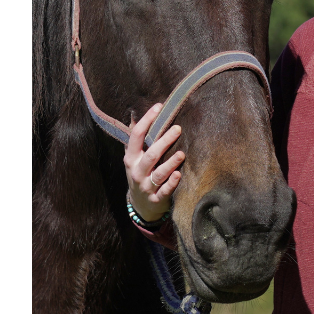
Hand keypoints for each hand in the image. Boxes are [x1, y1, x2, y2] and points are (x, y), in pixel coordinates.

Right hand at [124, 103, 184, 221]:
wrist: (140, 206)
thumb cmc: (140, 174)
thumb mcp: (134, 157)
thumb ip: (136, 138)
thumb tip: (136, 113)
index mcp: (131, 158)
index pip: (136, 136)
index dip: (146, 120)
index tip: (159, 107)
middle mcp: (137, 171)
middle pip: (150, 155)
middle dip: (163, 142)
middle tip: (178, 129)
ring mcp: (145, 186)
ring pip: (158, 174)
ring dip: (170, 163)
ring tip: (181, 154)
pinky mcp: (156, 199)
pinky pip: (164, 191)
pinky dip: (171, 184)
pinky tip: (178, 175)